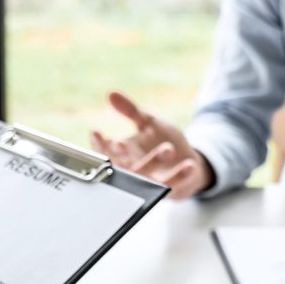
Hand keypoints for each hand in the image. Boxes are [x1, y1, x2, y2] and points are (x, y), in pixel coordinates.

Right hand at [91, 91, 214, 198]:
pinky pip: (172, 185)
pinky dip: (180, 176)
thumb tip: (111, 93)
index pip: (104, 150)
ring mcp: (148, 182)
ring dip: (154, 162)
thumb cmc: (162, 140)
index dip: (98, 143)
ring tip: (169, 149)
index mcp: (123, 153)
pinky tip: (189, 165)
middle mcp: (132, 169)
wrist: (187, 160)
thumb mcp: (147, 122)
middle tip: (120, 145)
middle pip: (120, 166)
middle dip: (119, 157)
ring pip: (146, 176)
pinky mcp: (167, 190)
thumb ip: (130, 110)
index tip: (95, 132)